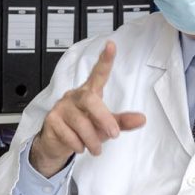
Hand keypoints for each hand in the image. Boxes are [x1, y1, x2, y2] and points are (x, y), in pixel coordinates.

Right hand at [29, 41, 145, 177]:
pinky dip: (78, 145)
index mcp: (90, 92)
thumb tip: (142, 119)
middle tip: (114, 135)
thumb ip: (122, 122)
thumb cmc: (84, 129)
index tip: (111, 46)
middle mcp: (75, 96)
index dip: (105, 59)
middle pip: (90, 100)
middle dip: (104, 119)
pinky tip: (79, 147)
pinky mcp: (51, 120)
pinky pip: (69, 134)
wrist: (57, 144)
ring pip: (80, 122)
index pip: (98, 73)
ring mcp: (61, 107)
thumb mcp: (105, 125)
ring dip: (92, 140)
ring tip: (97, 149)